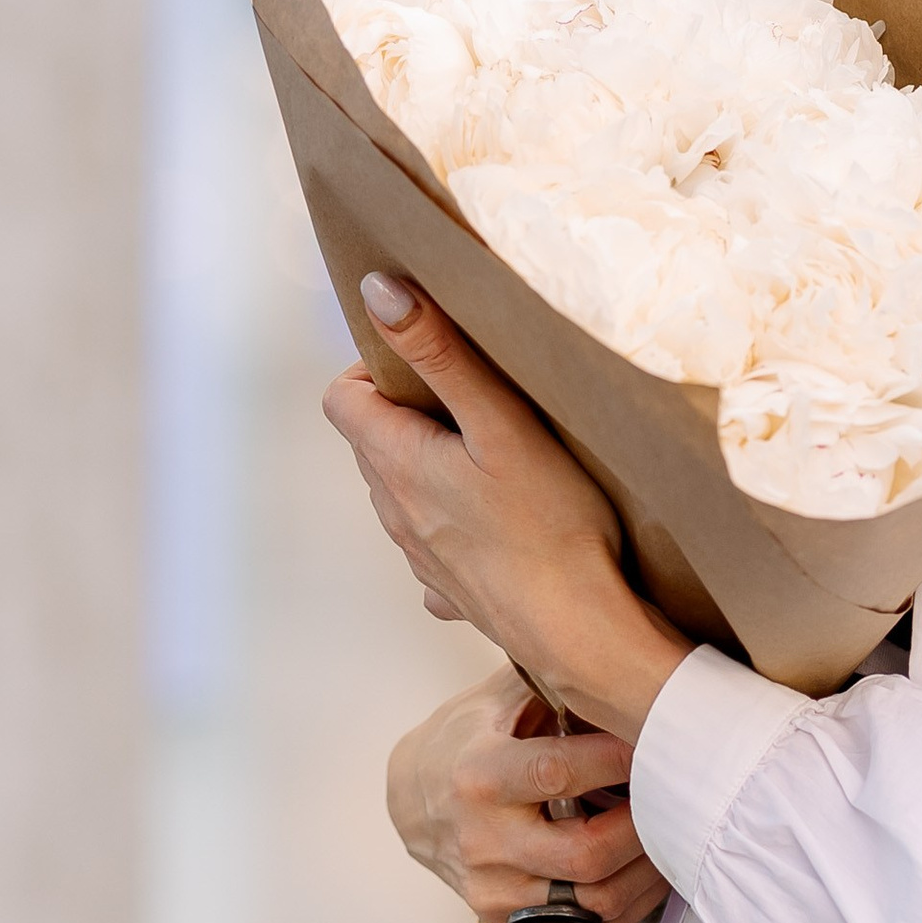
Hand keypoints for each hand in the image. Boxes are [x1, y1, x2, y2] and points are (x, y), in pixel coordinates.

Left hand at [326, 276, 693, 744]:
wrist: (580, 632)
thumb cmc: (551, 523)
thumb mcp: (500, 422)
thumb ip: (439, 353)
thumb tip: (378, 290)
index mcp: (396, 463)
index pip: (341, 398)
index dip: (375, 370)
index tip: (432, 366)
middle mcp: (394, 513)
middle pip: (374, 444)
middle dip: (411, 413)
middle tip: (477, 405)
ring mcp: (420, 558)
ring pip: (404, 494)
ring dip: (433, 469)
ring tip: (497, 463)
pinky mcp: (452, 593)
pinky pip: (437, 548)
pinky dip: (456, 527)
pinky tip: (501, 528)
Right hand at [387, 672, 671, 922]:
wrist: (410, 800)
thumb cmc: (465, 741)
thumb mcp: (496, 701)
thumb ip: (554, 686)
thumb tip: (624, 675)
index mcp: (479, 775)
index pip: (558, 773)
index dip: (617, 760)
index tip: (660, 742)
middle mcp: (482, 840)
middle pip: (585, 853)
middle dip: (645, 827)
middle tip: (678, 800)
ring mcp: (493, 888)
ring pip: (593, 901)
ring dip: (647, 872)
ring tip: (673, 838)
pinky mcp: (506, 920)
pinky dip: (628, 903)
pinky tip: (646, 872)